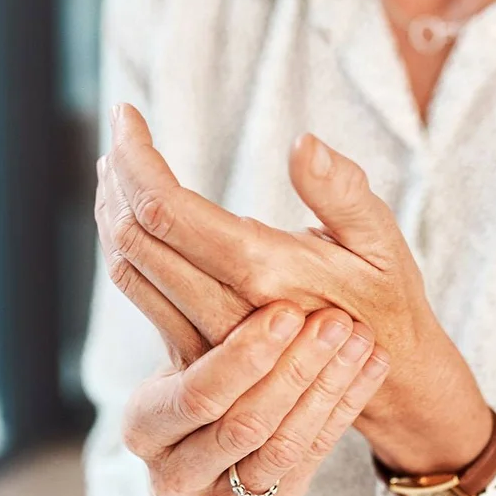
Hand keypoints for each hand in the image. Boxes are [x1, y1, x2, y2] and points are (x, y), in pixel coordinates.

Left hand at [100, 104, 489, 474]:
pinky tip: (130, 210)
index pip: (167, 210)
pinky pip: (141, 290)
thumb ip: (342, 191)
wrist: (384, 383)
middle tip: (120, 127)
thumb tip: (303, 143)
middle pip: (133, 236)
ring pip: (128, 267)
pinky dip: (125, 242)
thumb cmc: (385, 299)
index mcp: (264, 272)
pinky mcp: (197, 347)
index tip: (126, 113)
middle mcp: (223, 309)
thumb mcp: (382, 240)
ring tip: (115, 161)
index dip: (135, 157)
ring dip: (111, 208)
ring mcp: (205, 336)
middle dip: (115, 175)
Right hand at [121, 302, 388, 495]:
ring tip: (359, 336)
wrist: (231, 406)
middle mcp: (175, 474)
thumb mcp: (189, 329)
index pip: (196, 395)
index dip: (245, 356)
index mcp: (145, 425)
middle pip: (244, 426)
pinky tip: (372, 362)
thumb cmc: (205, 350)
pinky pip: (315, 457)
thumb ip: (184, 293)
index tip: (287, 310)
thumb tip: (161, 222)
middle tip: (337, 320)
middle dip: (296, 370)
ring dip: (327, 387)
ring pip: (284, 447)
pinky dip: (346, 407)